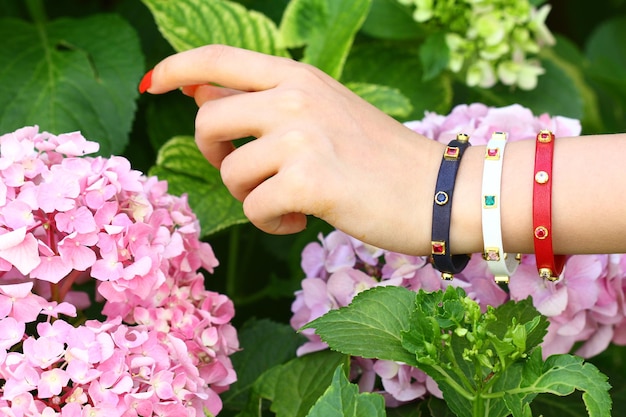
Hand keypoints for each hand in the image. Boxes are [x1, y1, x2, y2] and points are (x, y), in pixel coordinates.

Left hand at [143, 45, 445, 253]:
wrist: (438, 189)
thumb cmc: (379, 156)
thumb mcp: (323, 112)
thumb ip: (264, 101)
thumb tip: (200, 93)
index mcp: (297, 77)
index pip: (217, 58)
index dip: (175, 68)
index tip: (151, 84)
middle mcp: (294, 98)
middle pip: (207, 121)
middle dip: (213, 156)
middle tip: (245, 174)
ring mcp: (301, 137)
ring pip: (230, 172)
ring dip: (250, 196)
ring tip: (287, 202)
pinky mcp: (309, 182)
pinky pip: (254, 209)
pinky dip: (270, 224)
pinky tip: (299, 221)